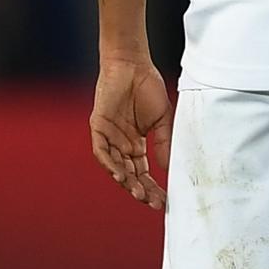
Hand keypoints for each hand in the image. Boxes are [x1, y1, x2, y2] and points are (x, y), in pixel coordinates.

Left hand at [91, 58, 172, 208]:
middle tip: (154, 203)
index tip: (164, 200)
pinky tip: (121, 175)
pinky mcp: (98, 127)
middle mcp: (121, 144)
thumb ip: (165, 143)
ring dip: (126, 182)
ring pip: (115, 167)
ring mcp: (109, 137)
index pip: (143, 172)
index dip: (153, 187)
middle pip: (130, 174)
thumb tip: (170, 168)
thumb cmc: (148, 89)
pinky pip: (102, 151)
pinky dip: (110, 164)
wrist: (133, 66)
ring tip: (139, 194)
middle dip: (142, 190)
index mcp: (136, 144)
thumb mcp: (163, 121)